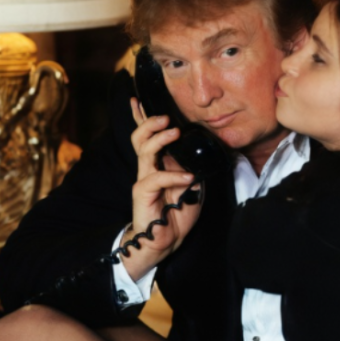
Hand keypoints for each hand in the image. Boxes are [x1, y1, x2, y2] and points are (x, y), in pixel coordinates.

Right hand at [122, 98, 203, 279]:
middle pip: (141, 138)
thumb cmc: (178, 214)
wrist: (166, 241)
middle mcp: (148, 168)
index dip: (143, 118)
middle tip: (165, 117)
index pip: (148, 136)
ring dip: (160, 139)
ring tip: (174, 132)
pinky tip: (187, 179)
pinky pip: (156, 178)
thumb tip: (201, 157)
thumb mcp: (193, 188)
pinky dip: (173, 176)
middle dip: (150, 122)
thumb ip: (193, 171)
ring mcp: (144, 180)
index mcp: (159, 164)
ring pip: (144, 151)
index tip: (138, 100)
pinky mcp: (142, 193)